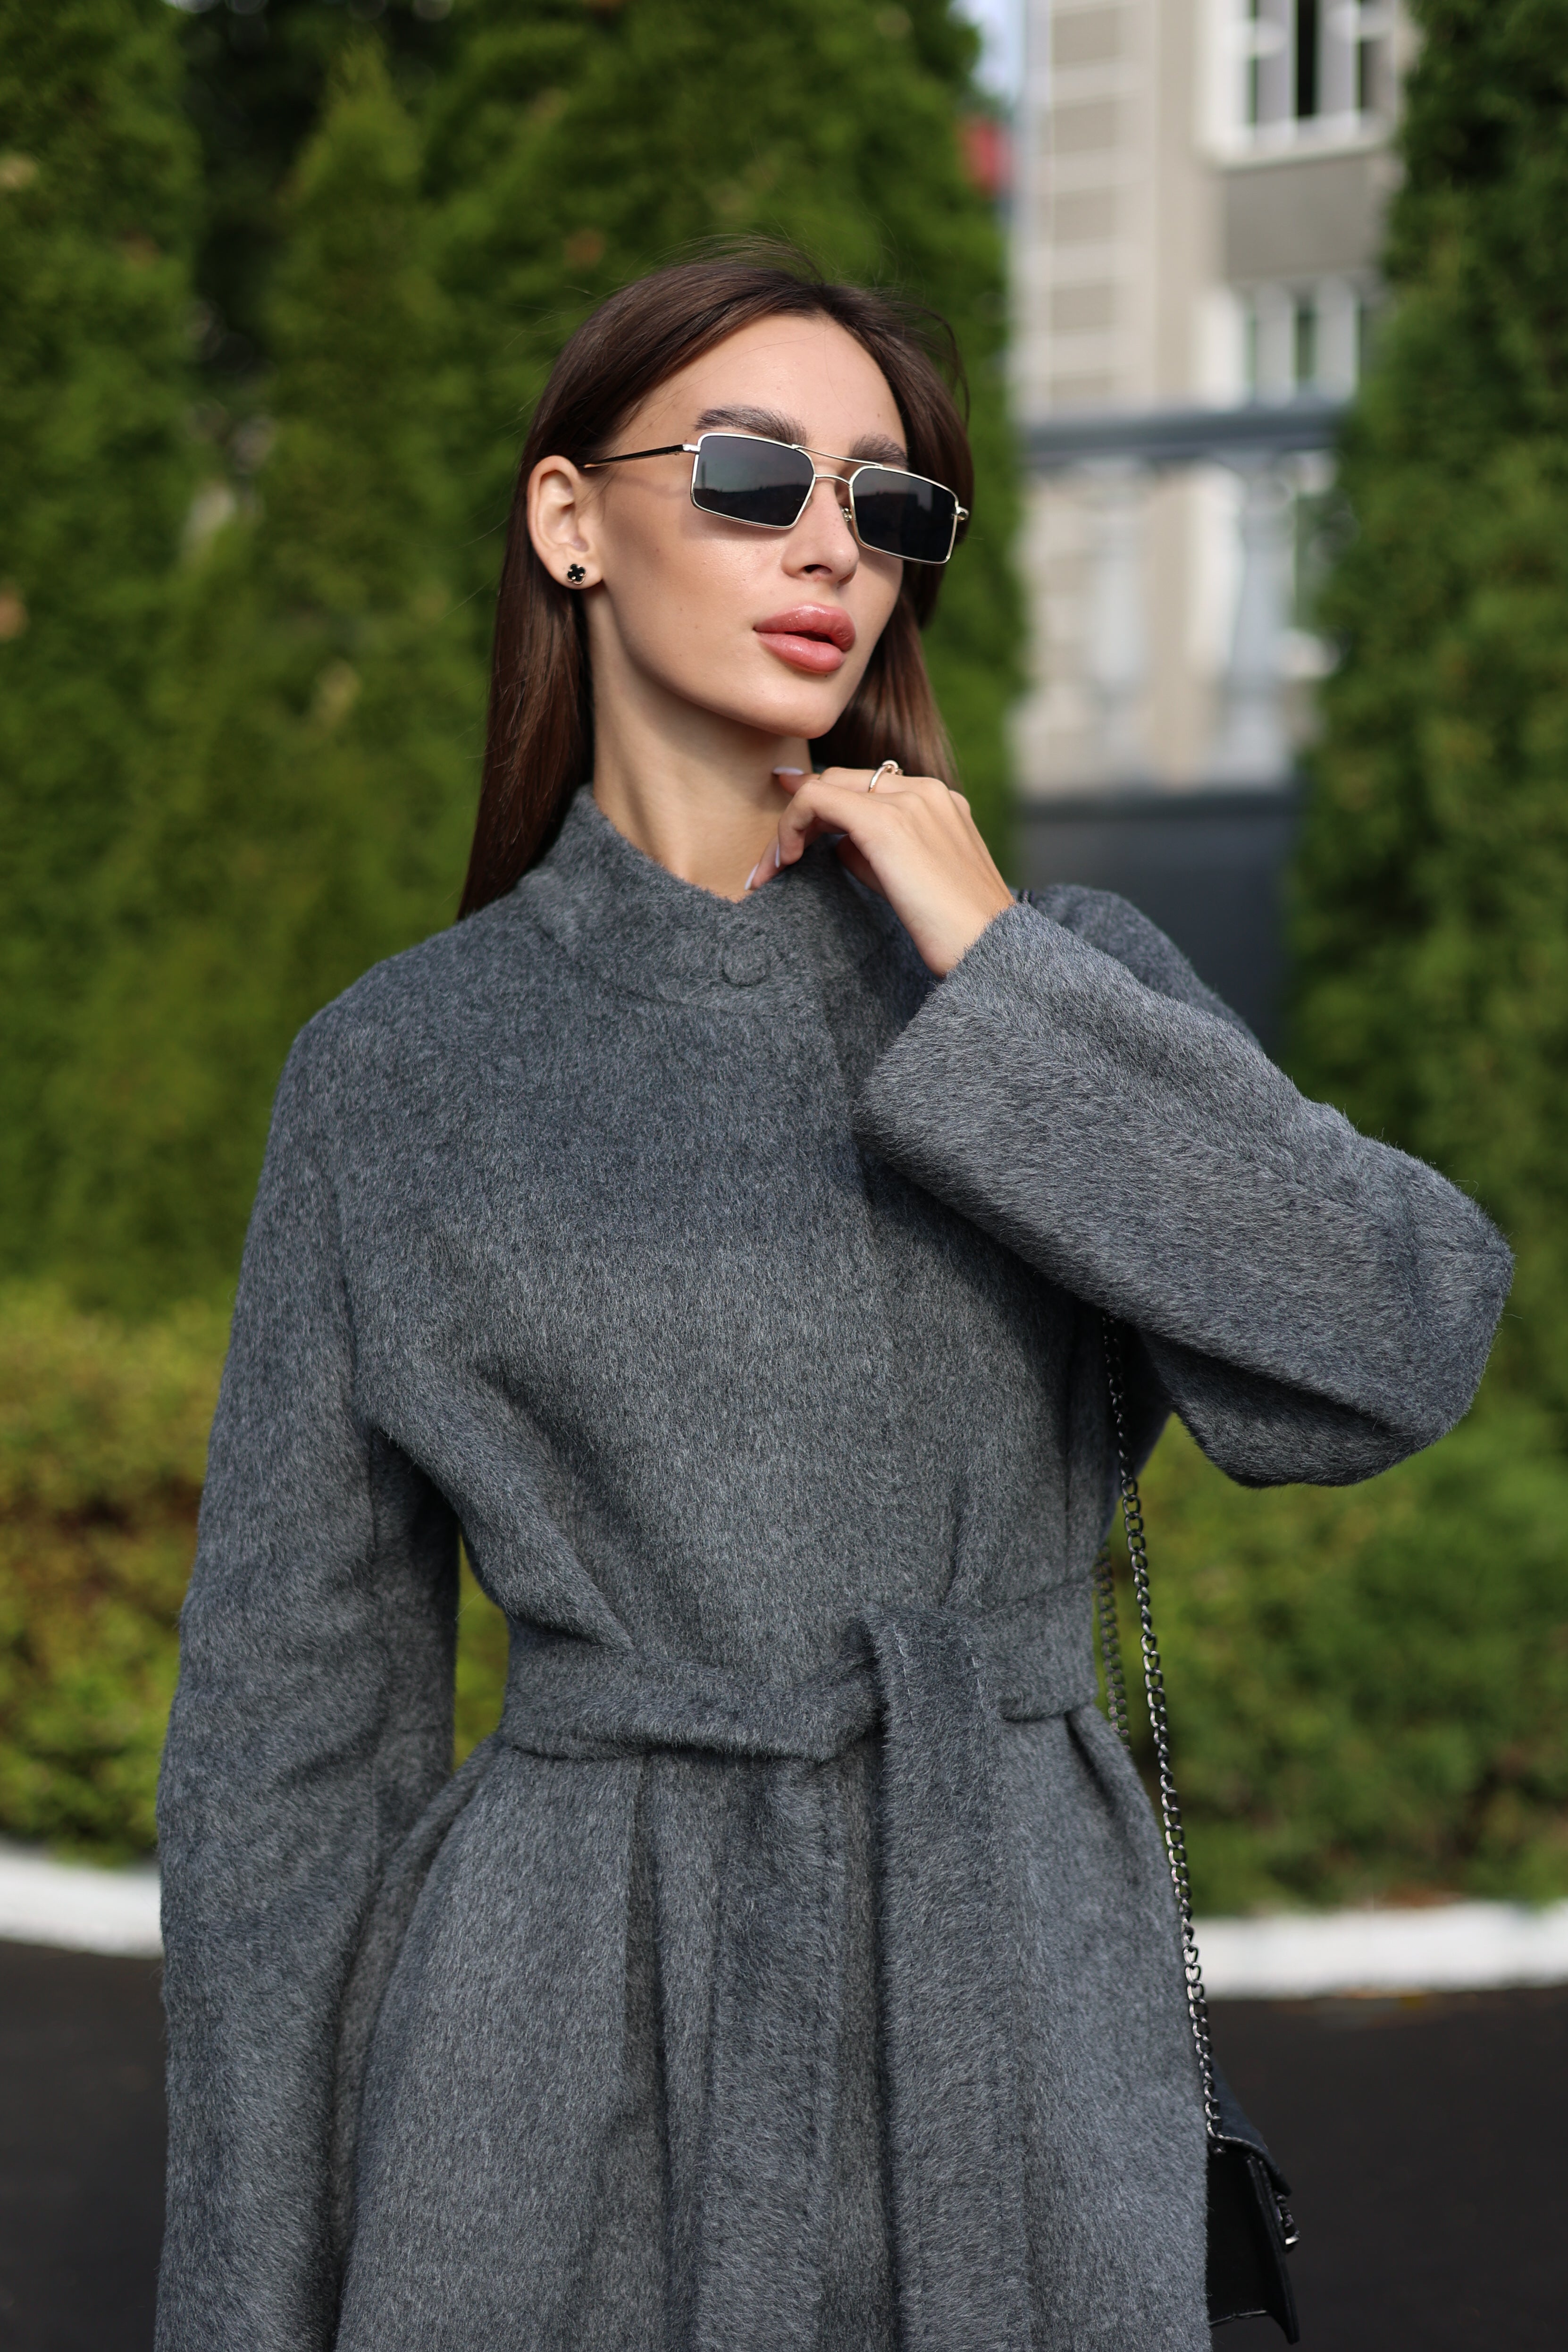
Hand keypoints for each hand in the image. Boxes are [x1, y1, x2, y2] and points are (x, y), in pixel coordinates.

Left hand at [745, 765, 1015, 975]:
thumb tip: (838, 843)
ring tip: (774, 866)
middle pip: (841, 779)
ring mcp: (907, 801)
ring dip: (790, 824)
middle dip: (800, 814)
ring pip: (825, 785)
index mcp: (939, 800)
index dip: (822, 804)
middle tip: (775, 859)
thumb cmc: (954, 929)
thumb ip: (880, 852)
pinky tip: (784, 862)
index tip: (790, 829)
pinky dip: (790, 825)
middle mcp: (925, 790)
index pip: (867, 786)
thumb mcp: (915, 879)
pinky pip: (817, 801)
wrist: (987, 948)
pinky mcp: (886, 823)